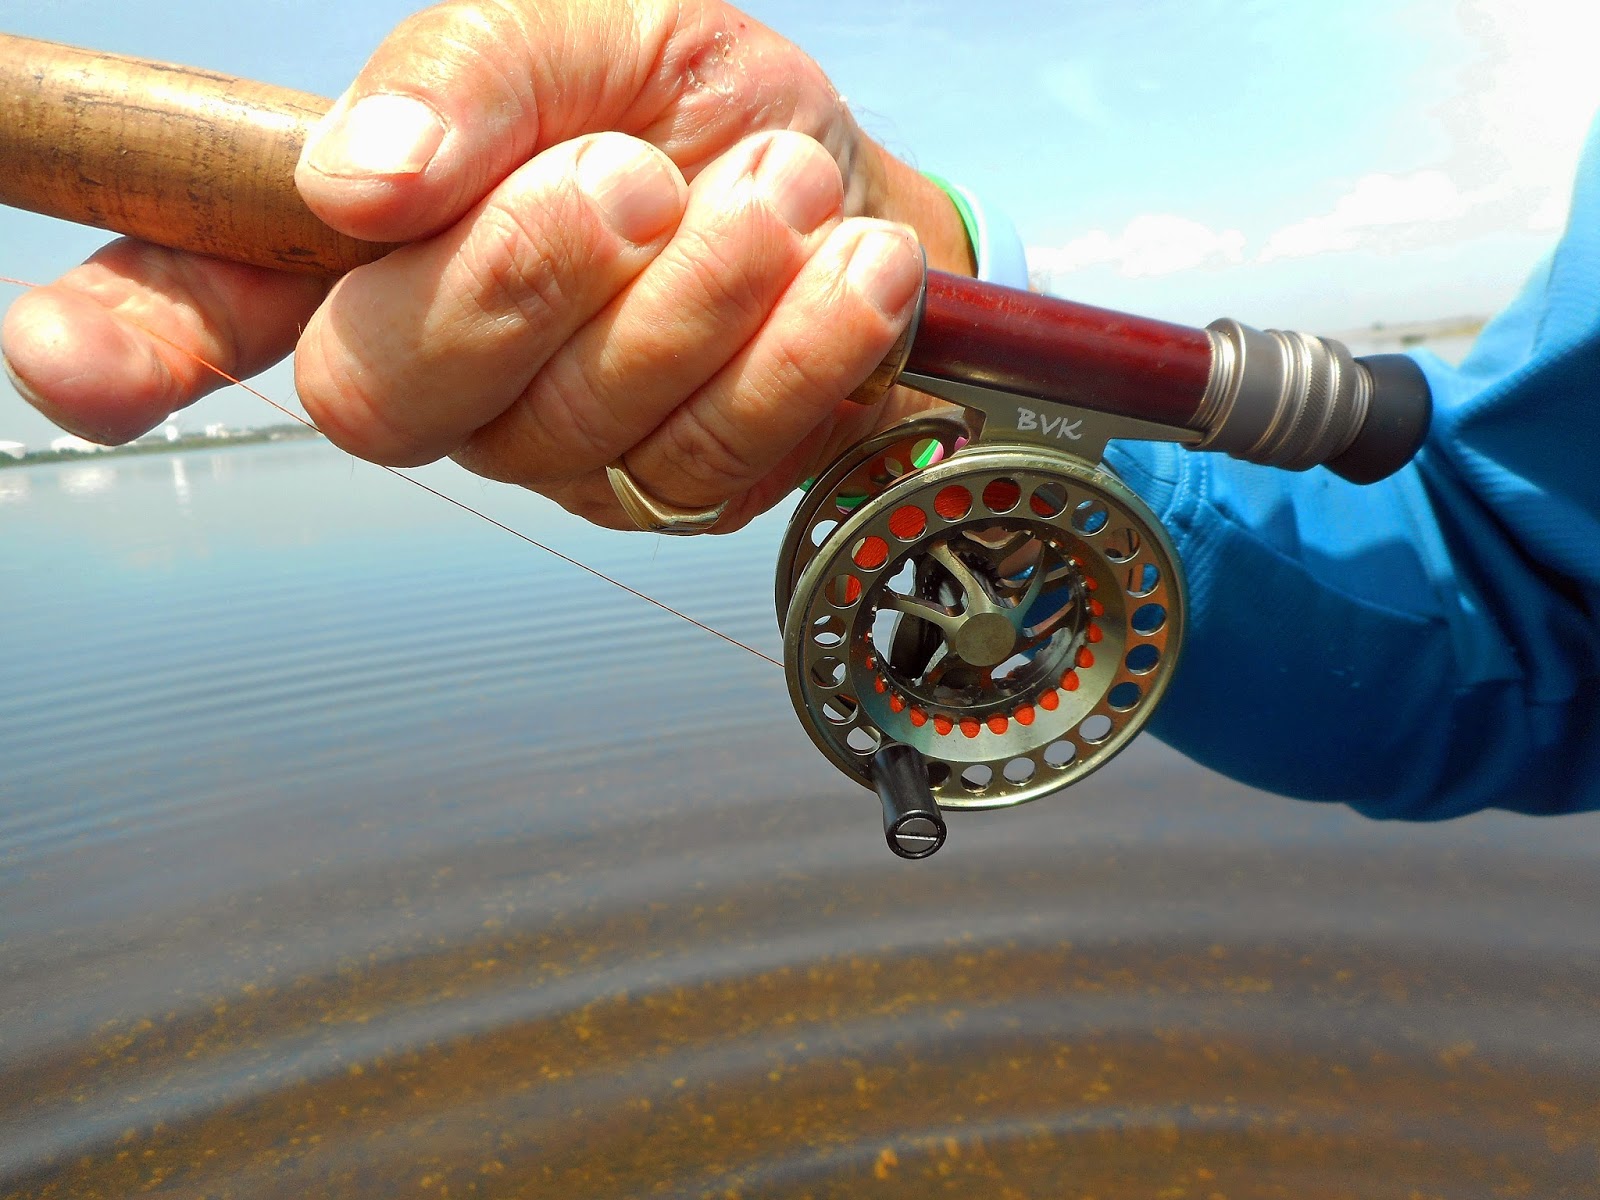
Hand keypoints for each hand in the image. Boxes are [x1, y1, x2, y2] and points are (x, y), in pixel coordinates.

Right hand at [1, 0, 974, 530]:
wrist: (847, 186)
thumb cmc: (697, 109)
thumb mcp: (585, 34)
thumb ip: (466, 80)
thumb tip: (358, 178)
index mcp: (370, 247)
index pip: (198, 307)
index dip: (124, 340)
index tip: (70, 362)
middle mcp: (440, 369)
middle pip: (389, 391)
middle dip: (520, 275)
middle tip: (633, 177)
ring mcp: (555, 449)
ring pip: (575, 423)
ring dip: (700, 291)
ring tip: (783, 185)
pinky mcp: (678, 495)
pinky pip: (716, 460)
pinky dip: (799, 348)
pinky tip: (850, 269)